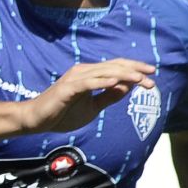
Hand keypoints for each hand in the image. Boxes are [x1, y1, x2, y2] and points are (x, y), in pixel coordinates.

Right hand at [22, 60, 155, 133]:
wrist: (36, 120)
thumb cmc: (61, 114)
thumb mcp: (92, 107)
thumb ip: (108, 97)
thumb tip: (127, 88)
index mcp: (89, 75)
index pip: (116, 67)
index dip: (134, 68)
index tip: (152, 75)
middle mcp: (83, 72)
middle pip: (114, 66)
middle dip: (135, 71)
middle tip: (152, 77)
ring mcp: (75, 78)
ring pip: (104, 72)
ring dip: (124, 75)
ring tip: (140, 79)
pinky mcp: (67, 88)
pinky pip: (88, 83)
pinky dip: (102, 82)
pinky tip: (116, 83)